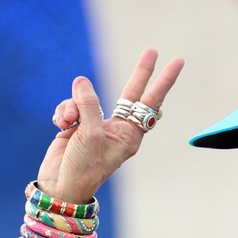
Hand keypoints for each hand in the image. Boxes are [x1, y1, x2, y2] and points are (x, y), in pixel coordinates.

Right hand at [40, 48, 183, 202]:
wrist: (59, 187)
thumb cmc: (82, 167)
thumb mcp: (89, 135)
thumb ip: (88, 105)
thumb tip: (81, 82)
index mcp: (130, 135)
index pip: (151, 102)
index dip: (164, 81)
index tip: (178, 61)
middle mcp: (117, 129)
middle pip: (132, 93)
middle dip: (141, 73)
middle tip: (153, 50)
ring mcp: (97, 126)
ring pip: (88, 99)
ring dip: (75, 106)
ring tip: (69, 124)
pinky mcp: (77, 126)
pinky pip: (71, 106)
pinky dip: (63, 113)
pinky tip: (60, 126)